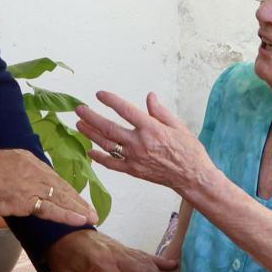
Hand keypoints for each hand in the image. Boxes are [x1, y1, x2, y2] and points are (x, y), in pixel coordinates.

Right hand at [0, 149, 94, 226]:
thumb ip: (12, 172)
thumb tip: (16, 184)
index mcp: (27, 158)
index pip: (51, 176)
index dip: (65, 190)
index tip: (75, 198)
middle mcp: (34, 169)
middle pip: (61, 187)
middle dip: (77, 200)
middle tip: (91, 210)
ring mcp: (32, 184)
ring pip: (62, 198)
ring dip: (79, 209)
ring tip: (92, 218)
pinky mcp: (27, 200)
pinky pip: (52, 209)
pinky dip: (68, 215)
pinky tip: (81, 220)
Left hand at [75, 92, 214, 193]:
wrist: (193, 177)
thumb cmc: (189, 150)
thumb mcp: (178, 126)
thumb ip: (160, 111)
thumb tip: (150, 96)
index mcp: (151, 128)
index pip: (126, 110)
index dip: (111, 100)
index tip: (99, 94)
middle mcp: (140, 143)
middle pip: (109, 128)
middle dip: (91, 117)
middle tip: (79, 109)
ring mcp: (135, 158)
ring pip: (107, 144)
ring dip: (91, 134)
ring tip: (79, 124)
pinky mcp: (133, 170)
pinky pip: (112, 164)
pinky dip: (99, 157)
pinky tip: (90, 150)